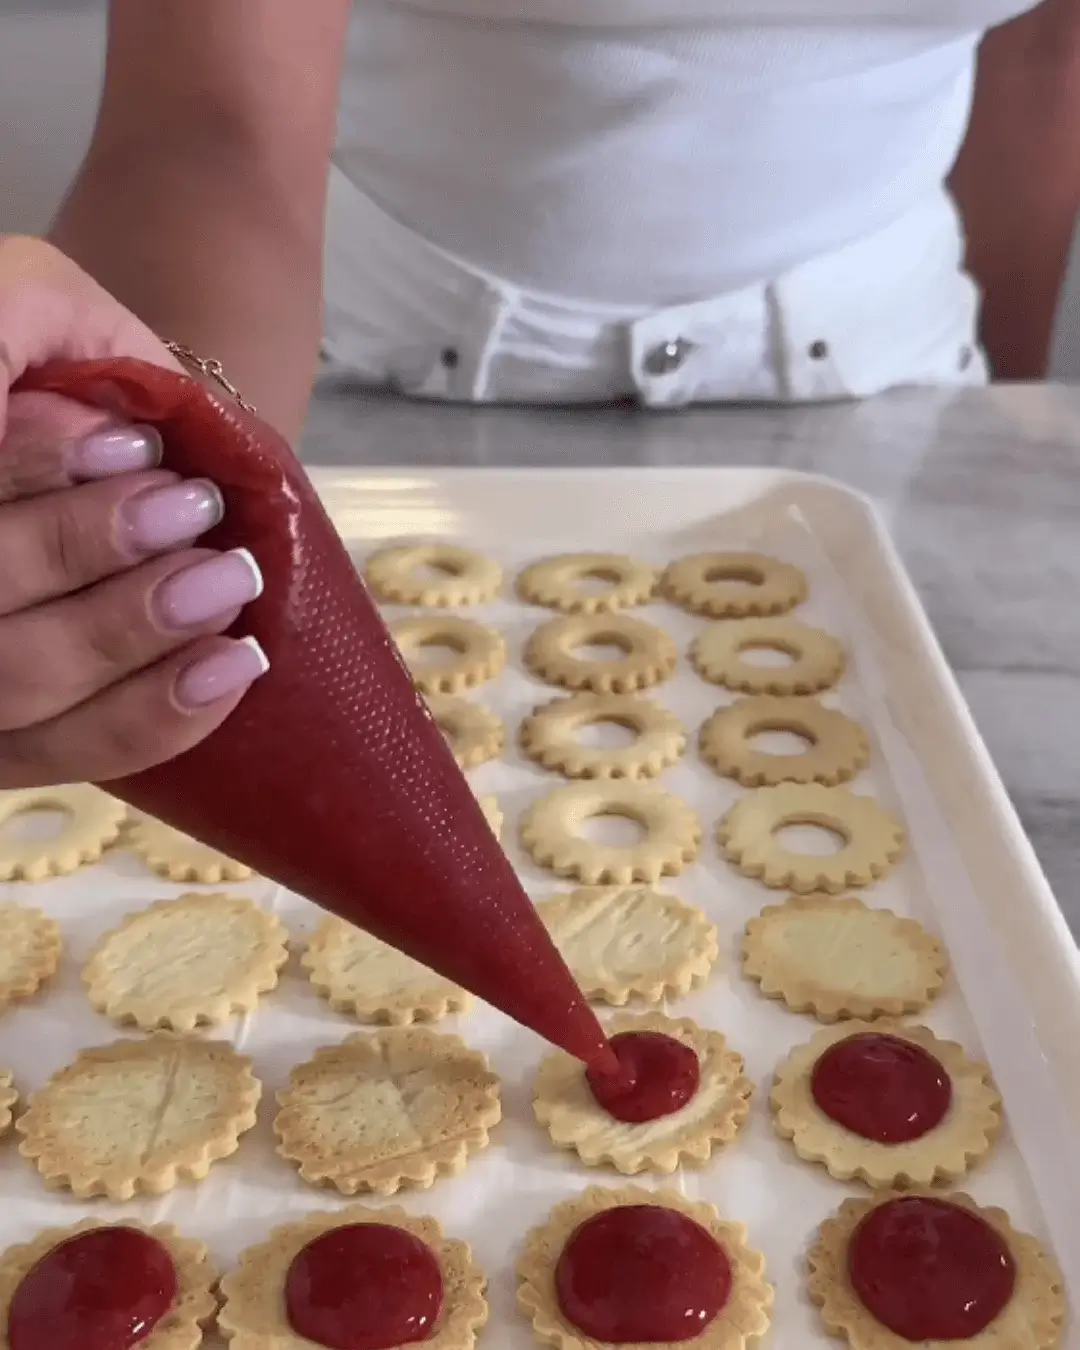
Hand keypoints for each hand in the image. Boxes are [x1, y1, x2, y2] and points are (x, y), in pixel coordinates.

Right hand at [0, 236, 267, 789]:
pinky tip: (234, 662)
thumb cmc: (74, 362)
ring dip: (128, 628)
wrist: (134, 431)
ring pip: (16, 683)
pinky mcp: (16, 739)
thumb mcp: (33, 303)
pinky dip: (158, 712)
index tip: (127, 445)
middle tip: (191, 507)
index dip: (25, 474)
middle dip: (78, 549)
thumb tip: (44, 428)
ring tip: (225, 578)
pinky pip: (76, 750)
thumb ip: (7, 330)